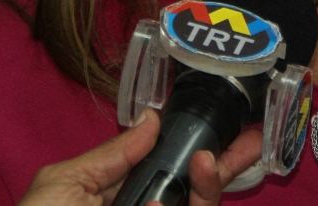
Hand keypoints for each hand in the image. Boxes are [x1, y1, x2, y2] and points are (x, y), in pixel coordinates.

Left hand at [18, 110, 262, 205]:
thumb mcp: (65, 184)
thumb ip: (112, 155)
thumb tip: (153, 119)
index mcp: (121, 197)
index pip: (169, 171)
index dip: (200, 151)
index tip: (229, 132)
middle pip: (195, 194)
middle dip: (225, 168)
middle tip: (252, 144)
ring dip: (208, 187)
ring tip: (205, 164)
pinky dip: (190, 205)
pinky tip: (162, 203)